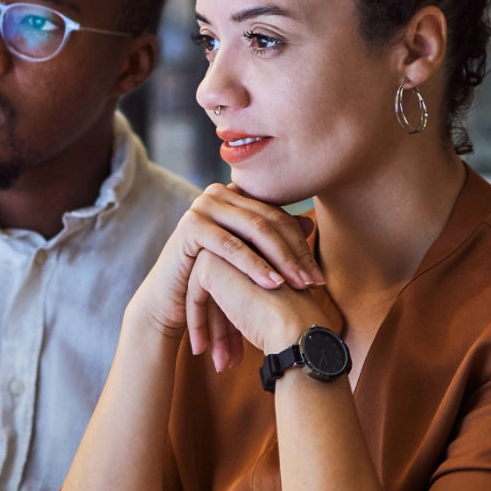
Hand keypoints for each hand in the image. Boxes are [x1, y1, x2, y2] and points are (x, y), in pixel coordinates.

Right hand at [133, 184, 323, 367]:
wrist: (171, 297)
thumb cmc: (211, 277)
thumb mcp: (248, 258)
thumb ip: (273, 240)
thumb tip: (309, 221)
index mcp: (235, 195)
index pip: (278, 215)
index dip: (301, 245)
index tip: (319, 276)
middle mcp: (218, 193)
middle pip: (270, 220)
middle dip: (296, 254)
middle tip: (315, 283)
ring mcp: (202, 205)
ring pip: (254, 230)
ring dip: (281, 259)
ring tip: (298, 285)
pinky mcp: (190, 225)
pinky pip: (230, 245)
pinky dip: (254, 265)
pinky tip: (273, 283)